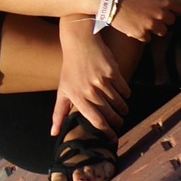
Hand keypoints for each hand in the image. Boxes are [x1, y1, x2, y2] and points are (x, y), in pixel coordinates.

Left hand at [52, 17, 128, 137]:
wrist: (79, 42)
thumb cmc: (70, 69)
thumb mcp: (63, 91)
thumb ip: (59, 113)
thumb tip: (53, 133)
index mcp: (77, 97)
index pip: (96, 121)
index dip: (106, 132)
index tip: (113, 138)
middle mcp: (90, 91)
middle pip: (110, 114)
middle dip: (117, 122)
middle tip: (120, 124)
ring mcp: (102, 81)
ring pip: (119, 102)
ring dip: (122, 109)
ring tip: (123, 111)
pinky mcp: (113, 71)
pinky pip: (124, 88)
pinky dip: (126, 94)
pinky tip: (124, 96)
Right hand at [110, 0, 180, 43]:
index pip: (180, 8)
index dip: (174, 8)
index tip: (167, 8)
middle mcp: (160, 13)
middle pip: (171, 21)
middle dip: (164, 17)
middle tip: (152, 13)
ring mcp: (151, 25)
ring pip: (162, 32)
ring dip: (156, 27)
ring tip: (145, 21)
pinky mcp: (140, 33)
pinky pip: (148, 38)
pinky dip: (143, 34)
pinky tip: (136, 26)